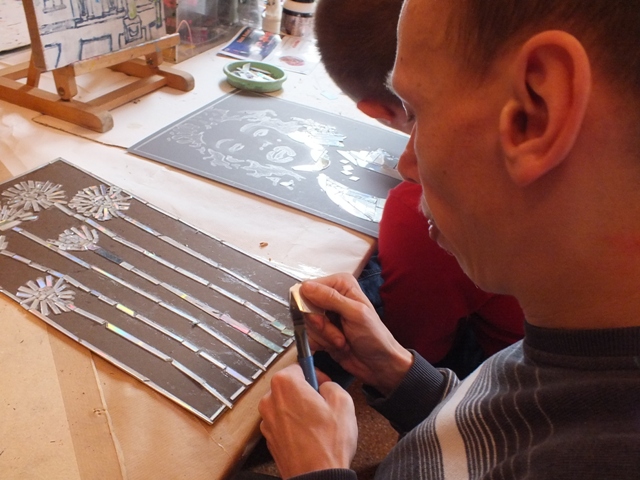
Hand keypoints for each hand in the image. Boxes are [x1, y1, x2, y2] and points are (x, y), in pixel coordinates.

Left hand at [258, 365, 356, 478]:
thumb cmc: (327, 445)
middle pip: (290, 385)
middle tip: (323, 403)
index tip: (322, 381)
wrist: (316, 477)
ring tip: (318, 423)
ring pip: (286, 404)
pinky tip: (310, 435)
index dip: (315, 372)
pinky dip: (294, 424)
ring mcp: (267, 420)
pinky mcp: (269, 437)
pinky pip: (283, 422)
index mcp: (285, 384)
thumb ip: (332, 384)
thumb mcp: (343, 402)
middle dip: (306, 391)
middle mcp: (270, 400)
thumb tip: (326, 386)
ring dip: (299, 409)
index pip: (298, 365)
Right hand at [300, 273, 412, 395]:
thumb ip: (330, 298)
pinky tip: (337, 346)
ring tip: (342, 341)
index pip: (308, 288)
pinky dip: (321, 344)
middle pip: (305, 308)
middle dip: (321, 325)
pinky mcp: (322, 331)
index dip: (310, 305)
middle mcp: (331, 297)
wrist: (378, 364)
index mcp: (340, 285)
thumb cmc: (375, 337)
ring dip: (324, 337)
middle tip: (338, 333)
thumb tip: (306, 287)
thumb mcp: (355, 314)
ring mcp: (326, 315)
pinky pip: (308, 337)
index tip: (323, 319)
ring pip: (307, 324)